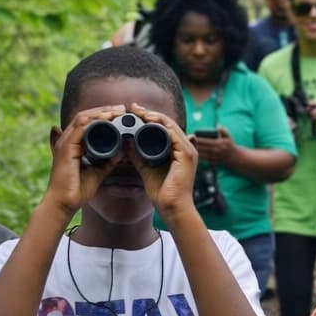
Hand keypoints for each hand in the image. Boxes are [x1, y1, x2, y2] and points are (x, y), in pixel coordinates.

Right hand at [42, 106, 122, 216]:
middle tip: (121, 108)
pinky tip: (107, 118)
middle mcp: (67, 140)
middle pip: (86, 116)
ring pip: (83, 118)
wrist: (64, 203)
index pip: (88, 122)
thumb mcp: (97, 172)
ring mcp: (65, 142)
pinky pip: (80, 128)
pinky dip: (94, 121)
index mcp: (73, 144)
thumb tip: (120, 153)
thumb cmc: (77, 189)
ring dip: (101, 112)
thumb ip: (107, 161)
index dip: (103, 115)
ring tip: (117, 111)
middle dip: (104, 110)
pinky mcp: (66, 147)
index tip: (120, 114)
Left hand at [126, 104, 199, 218]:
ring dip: (153, 116)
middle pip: (167, 122)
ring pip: (170, 125)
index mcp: (178, 149)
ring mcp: (188, 150)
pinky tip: (148, 121)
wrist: (172, 208)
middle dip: (149, 113)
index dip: (149, 117)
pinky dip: (160, 125)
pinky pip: (173, 134)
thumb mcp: (146, 168)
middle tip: (134, 107)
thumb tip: (126, 142)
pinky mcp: (187, 154)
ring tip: (138, 111)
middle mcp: (186, 147)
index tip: (134, 112)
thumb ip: (138, 155)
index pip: (164, 127)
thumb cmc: (163, 192)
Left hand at [191, 125, 234, 165]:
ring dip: (193, 150)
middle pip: (201, 147)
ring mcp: (212, 157)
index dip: (197, 138)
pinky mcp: (211, 161)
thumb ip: (223, 130)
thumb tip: (218, 125)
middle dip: (193, 144)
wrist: (233, 157)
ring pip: (200, 153)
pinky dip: (197, 155)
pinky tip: (193, 152)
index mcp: (217, 143)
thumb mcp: (228, 136)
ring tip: (188, 146)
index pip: (204, 141)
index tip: (192, 136)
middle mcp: (214, 151)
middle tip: (187, 140)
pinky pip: (202, 158)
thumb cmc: (229, 145)